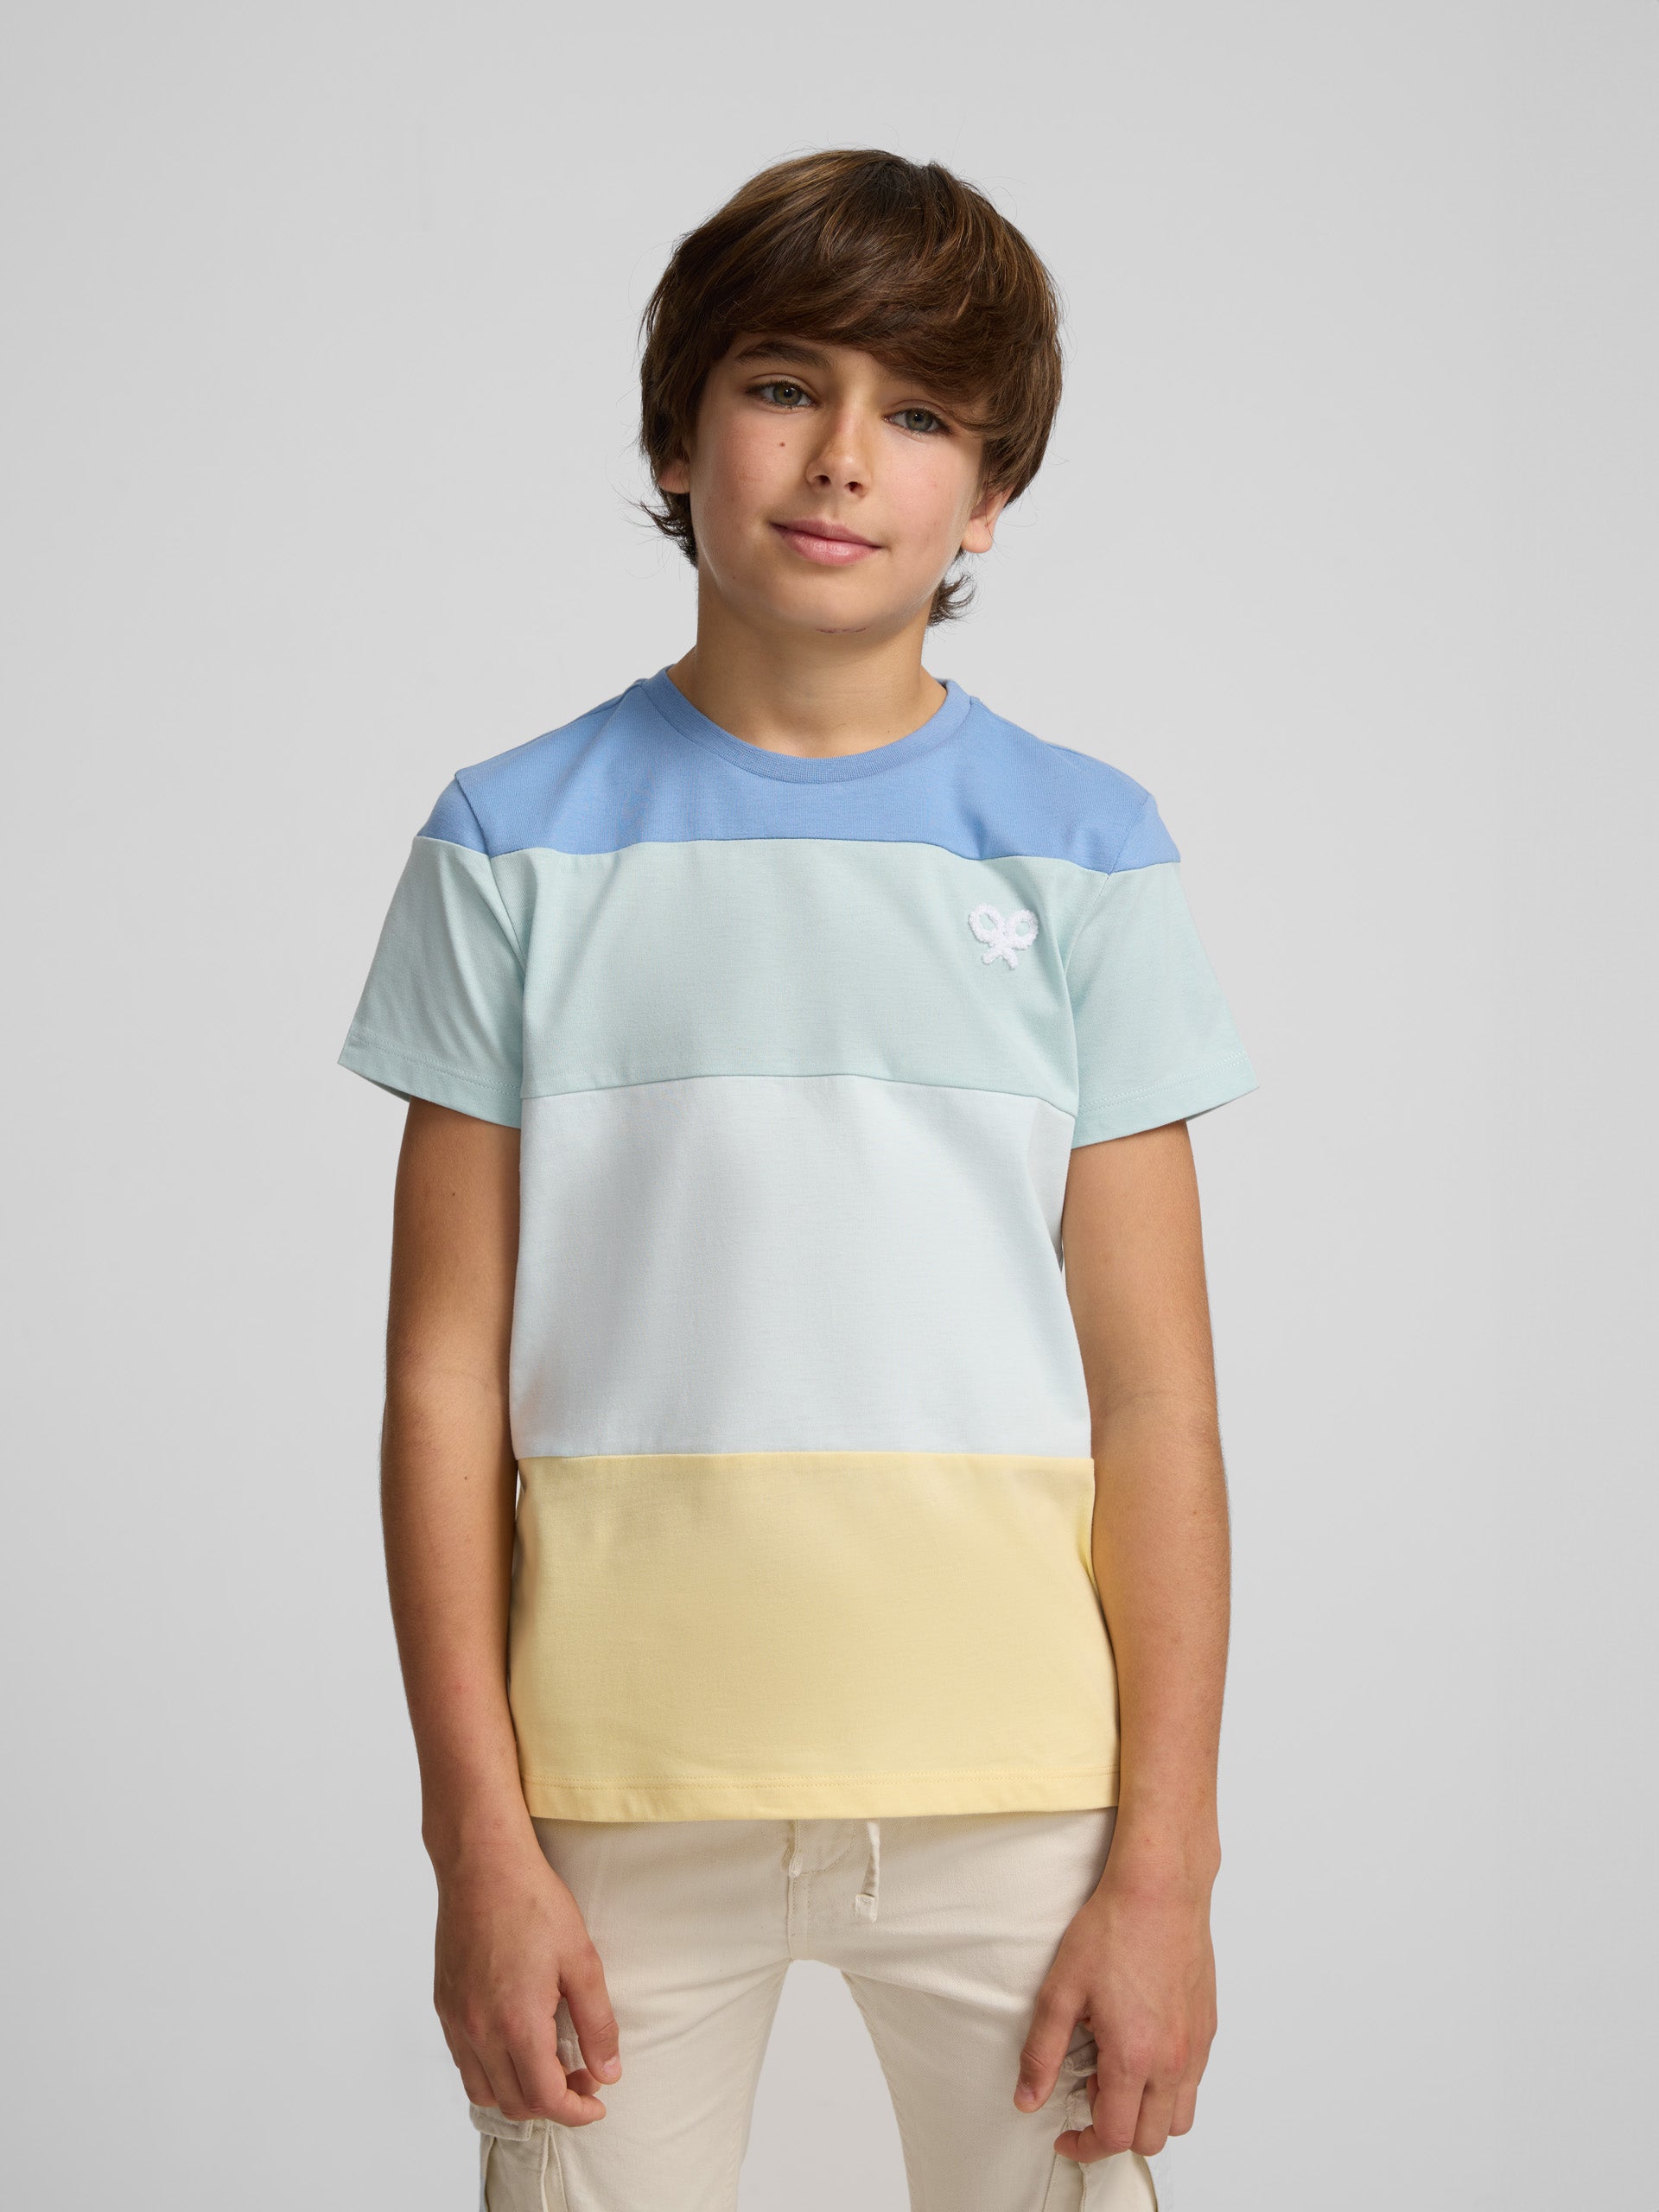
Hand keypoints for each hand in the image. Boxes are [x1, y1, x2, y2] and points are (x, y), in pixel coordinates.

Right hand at [433, 1835, 621, 2124]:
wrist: (482, 1865)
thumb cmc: (533, 1904)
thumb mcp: (581, 1961)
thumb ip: (597, 2024)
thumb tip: (608, 2072)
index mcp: (517, 2024)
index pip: (545, 2098)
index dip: (576, 2111)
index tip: (597, 2102)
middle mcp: (479, 2032)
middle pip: (515, 2103)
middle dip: (553, 2103)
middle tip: (583, 2076)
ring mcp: (457, 2021)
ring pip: (484, 2091)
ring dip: (519, 2093)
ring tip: (549, 2066)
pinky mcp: (444, 2006)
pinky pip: (464, 2062)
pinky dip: (492, 2070)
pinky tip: (516, 2043)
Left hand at [1012, 1855, 1216, 2162]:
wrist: (1160, 1889)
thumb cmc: (1113, 1930)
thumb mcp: (1061, 1990)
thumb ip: (1042, 2053)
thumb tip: (1027, 2099)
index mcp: (1134, 2057)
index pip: (1115, 2136)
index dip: (1085, 2145)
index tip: (1067, 2135)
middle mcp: (1173, 2060)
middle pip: (1151, 2138)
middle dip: (1116, 2131)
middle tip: (1089, 2092)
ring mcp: (1196, 2045)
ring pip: (1180, 2117)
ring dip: (1148, 2115)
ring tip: (1117, 2073)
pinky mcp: (1208, 2027)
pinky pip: (1194, 2081)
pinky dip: (1169, 2086)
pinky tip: (1142, 2048)